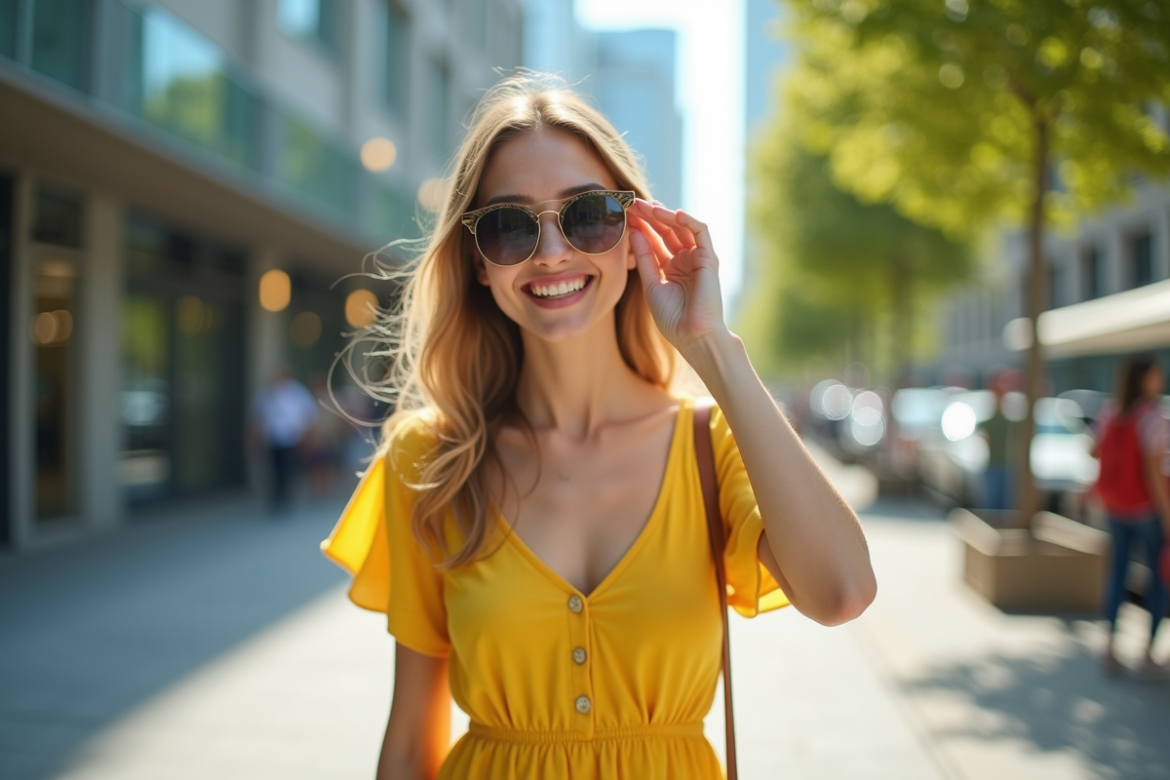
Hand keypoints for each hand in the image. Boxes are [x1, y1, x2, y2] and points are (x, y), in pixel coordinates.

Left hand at [628, 199, 727, 356]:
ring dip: (664, 214)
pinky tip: (672, 213)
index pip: (654, 240)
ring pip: (681, 227)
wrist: (692, 336)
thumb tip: (634, 232)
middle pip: (666, 230)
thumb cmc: (672, 318)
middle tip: (632, 203)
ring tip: (646, 206)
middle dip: (649, 215)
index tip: (623, 215)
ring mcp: (697, 257)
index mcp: (670, 267)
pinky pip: (700, 232)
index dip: (640, 226)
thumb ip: (644, 258)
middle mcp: (684, 259)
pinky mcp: (709, 258)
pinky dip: (688, 220)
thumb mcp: (651, 284)